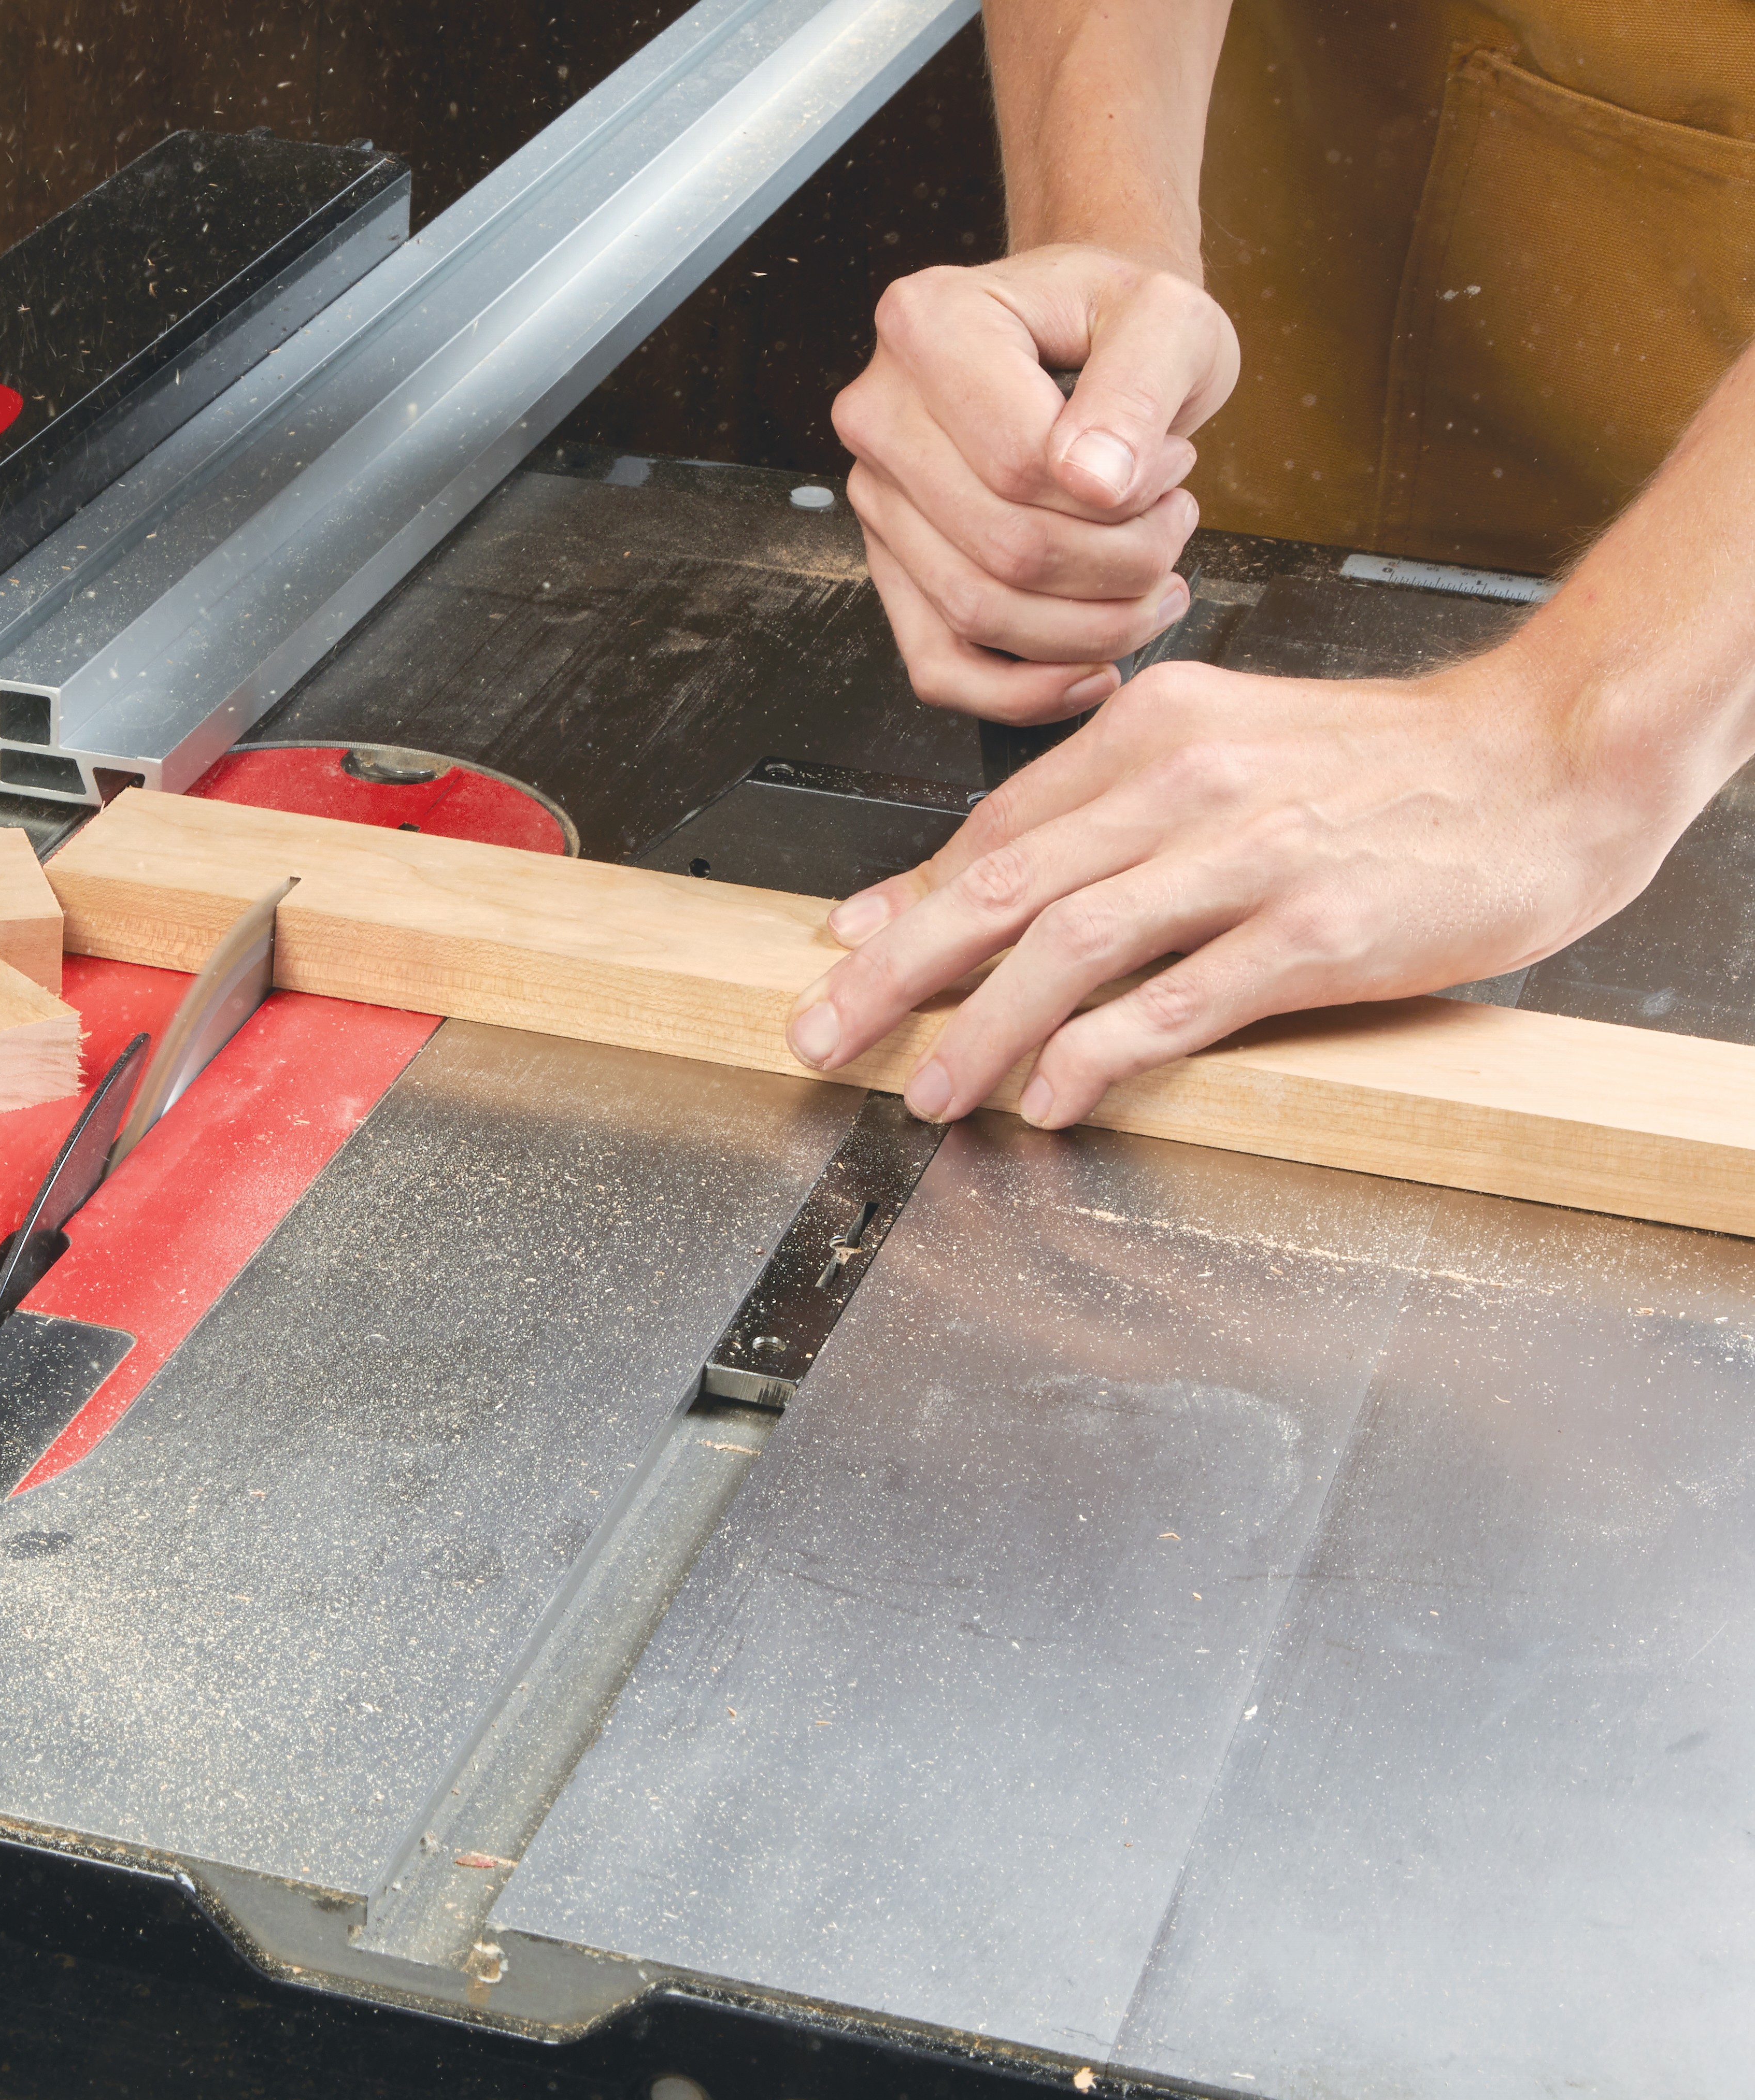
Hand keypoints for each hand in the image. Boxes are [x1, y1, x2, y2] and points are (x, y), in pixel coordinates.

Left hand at [781, 655, 1704, 1125]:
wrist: (1548, 759)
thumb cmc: (1387, 766)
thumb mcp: (1232, 749)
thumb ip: (1106, 810)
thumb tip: (981, 879)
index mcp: (1158, 730)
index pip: (998, 829)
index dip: (908, 902)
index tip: (846, 955)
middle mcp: (1191, 785)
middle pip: (1003, 889)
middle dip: (895, 971)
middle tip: (824, 1030)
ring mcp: (1254, 859)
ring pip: (1070, 950)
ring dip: (980, 1029)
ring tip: (927, 1087)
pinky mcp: (1317, 934)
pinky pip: (1175, 1003)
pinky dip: (1096, 1055)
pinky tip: (1048, 1096)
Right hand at [832, 245, 1239, 722]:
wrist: (1083, 332)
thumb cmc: (1119, 319)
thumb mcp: (1167, 319)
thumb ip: (1137, 390)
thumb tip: (1097, 485)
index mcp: (929, 326)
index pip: (1019, 463)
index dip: (1120, 495)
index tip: (1174, 467)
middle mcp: (880, 412)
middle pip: (1002, 548)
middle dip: (1120, 564)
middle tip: (1175, 526)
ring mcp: (876, 495)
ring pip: (977, 613)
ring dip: (1089, 625)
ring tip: (1152, 575)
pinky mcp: (889, 562)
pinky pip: (938, 664)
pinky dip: (1020, 691)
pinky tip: (1091, 669)